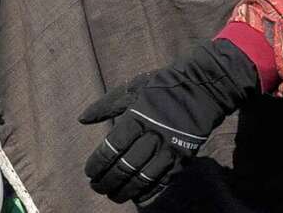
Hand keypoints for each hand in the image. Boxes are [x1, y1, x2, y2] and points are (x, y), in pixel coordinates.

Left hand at [78, 40, 259, 204]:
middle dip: (108, 181)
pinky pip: (163, 182)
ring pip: (143, 178)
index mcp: (136, 118)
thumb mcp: (130, 89)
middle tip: (96, 187)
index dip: (98, 164)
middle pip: (125, 167)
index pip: (111, 148)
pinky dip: (148, 191)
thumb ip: (105, 106)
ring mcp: (169, 150)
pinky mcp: (183, 159)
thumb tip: (81, 120)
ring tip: (112, 195)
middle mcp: (152, 136)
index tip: (89, 172)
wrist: (201, 90)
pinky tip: (136, 196)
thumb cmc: (160, 87)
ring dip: (125, 190)